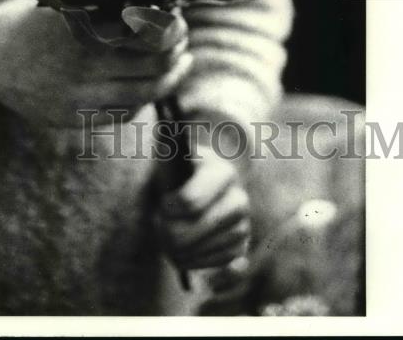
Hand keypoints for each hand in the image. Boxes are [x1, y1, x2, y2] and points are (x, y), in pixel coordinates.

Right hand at [0, 0, 191, 128]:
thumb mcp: (67, 0)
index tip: (179, 17)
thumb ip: (104, 0)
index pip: (150, 33)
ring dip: (169, 77)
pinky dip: (142, 98)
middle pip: (155, 64)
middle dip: (177, 51)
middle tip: (184, 40)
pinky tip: (149, 84)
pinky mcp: (73, 118)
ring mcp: (79, 95)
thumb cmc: (34, 19)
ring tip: (180, 64)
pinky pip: (122, 114)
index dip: (172, 27)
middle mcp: (85, 64)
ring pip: (144, 93)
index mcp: (87, 28)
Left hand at [157, 145, 250, 279]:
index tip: (163, 204)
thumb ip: (168, 140)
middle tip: (160, 227)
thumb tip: (164, 120)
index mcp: (222, 173)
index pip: (188, 202)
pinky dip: (218, 278)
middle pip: (191, 233)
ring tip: (170, 241)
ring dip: (178, 254)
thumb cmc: (182, 171)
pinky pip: (232, 272)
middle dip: (167, 235)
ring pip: (202, 254)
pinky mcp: (242, 249)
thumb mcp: (174, 153)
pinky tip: (208, 280)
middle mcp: (239, 200)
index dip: (167, 209)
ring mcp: (242, 226)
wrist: (202, 188)